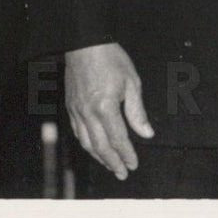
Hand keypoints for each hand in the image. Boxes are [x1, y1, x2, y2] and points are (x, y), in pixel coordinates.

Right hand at [64, 43, 153, 179]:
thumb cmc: (110, 58)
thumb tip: (147, 133)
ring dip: (99, 158)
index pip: (118, 139)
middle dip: (113, 163)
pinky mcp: (70, 106)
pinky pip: (77, 132)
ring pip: (87, 143)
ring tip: (111, 165)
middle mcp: (88, 113)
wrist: (84, 43)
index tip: (134, 164)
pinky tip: (94, 148)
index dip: (127, 155)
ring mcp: (77, 111)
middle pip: (101, 147)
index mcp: (105, 107)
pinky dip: (87, 145)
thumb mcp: (131, 82)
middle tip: (123, 174)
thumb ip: (137, 111)